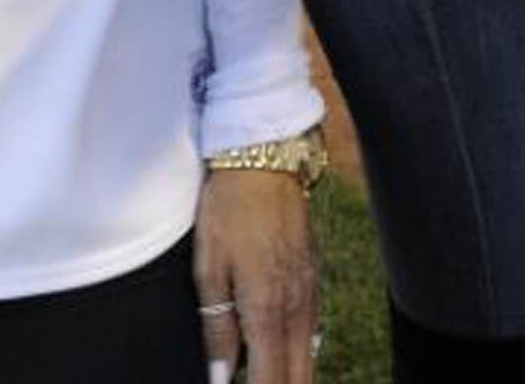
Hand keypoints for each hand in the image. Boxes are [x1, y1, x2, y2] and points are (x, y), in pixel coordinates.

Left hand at [196, 164, 320, 383]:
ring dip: (291, 377)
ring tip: (265, 376)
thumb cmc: (229, 212)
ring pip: (309, 357)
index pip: (271, 381)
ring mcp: (311, 293)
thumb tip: (221, 377)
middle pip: (300, 378)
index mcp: (267, 310)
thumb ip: (217, 329)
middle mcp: (297, 307)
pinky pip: (312, 332)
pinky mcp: (315, 279)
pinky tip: (280, 353)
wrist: (266, 161)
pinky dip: (298, 353)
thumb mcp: (209, 270)